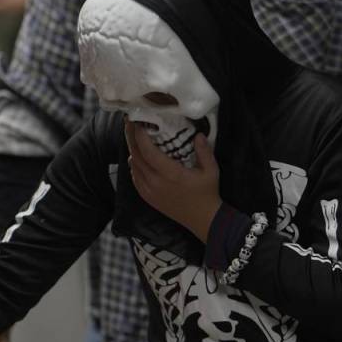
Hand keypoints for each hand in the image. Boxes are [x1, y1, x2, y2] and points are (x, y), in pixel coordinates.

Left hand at [125, 118, 220, 240]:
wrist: (202, 219)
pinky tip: (137, 157)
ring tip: (134, 137)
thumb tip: (198, 134)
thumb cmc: (207, 193)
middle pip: (136, 156)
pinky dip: (134, 166)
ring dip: (132, 150)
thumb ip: (204, 151)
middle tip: (129, 123)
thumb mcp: (211, 171)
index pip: (148, 152)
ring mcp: (150, 191)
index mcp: (170, 174)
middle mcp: (156, 182)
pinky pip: (135, 178)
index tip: (138, 122)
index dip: (140, 136)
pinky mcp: (148, 198)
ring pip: (134, 167)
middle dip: (131, 138)